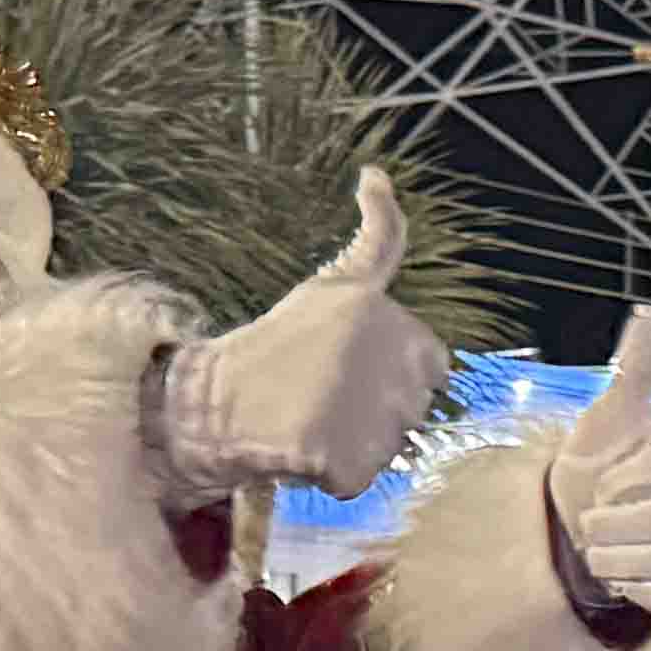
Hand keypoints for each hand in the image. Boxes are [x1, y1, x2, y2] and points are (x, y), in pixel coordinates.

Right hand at [154, 167, 449, 499]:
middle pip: (414, 409)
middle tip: (322, 396)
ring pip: (390, 446)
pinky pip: (358, 478)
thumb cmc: (279, 343)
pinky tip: (299, 449)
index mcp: (389, 319)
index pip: (433, 365)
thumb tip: (377, 172)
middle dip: (376, 409)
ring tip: (309, 420)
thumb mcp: (336, 283)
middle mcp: (386, 366)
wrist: (217, 400)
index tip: (344, 366)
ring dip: (356, 442)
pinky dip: (331, 475)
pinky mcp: (348, 463)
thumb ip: (379, 236)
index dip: (390, 372)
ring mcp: (369, 416)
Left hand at [540, 305, 650, 625]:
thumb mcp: (609, 417)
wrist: (585, 534)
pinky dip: (634, 588)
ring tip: (602, 550)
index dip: (616, 479)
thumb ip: (636, 371)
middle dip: (609, 525)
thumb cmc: (600, 471)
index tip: (602, 483)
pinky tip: (625, 576)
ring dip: (614, 558)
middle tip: (594, 524)